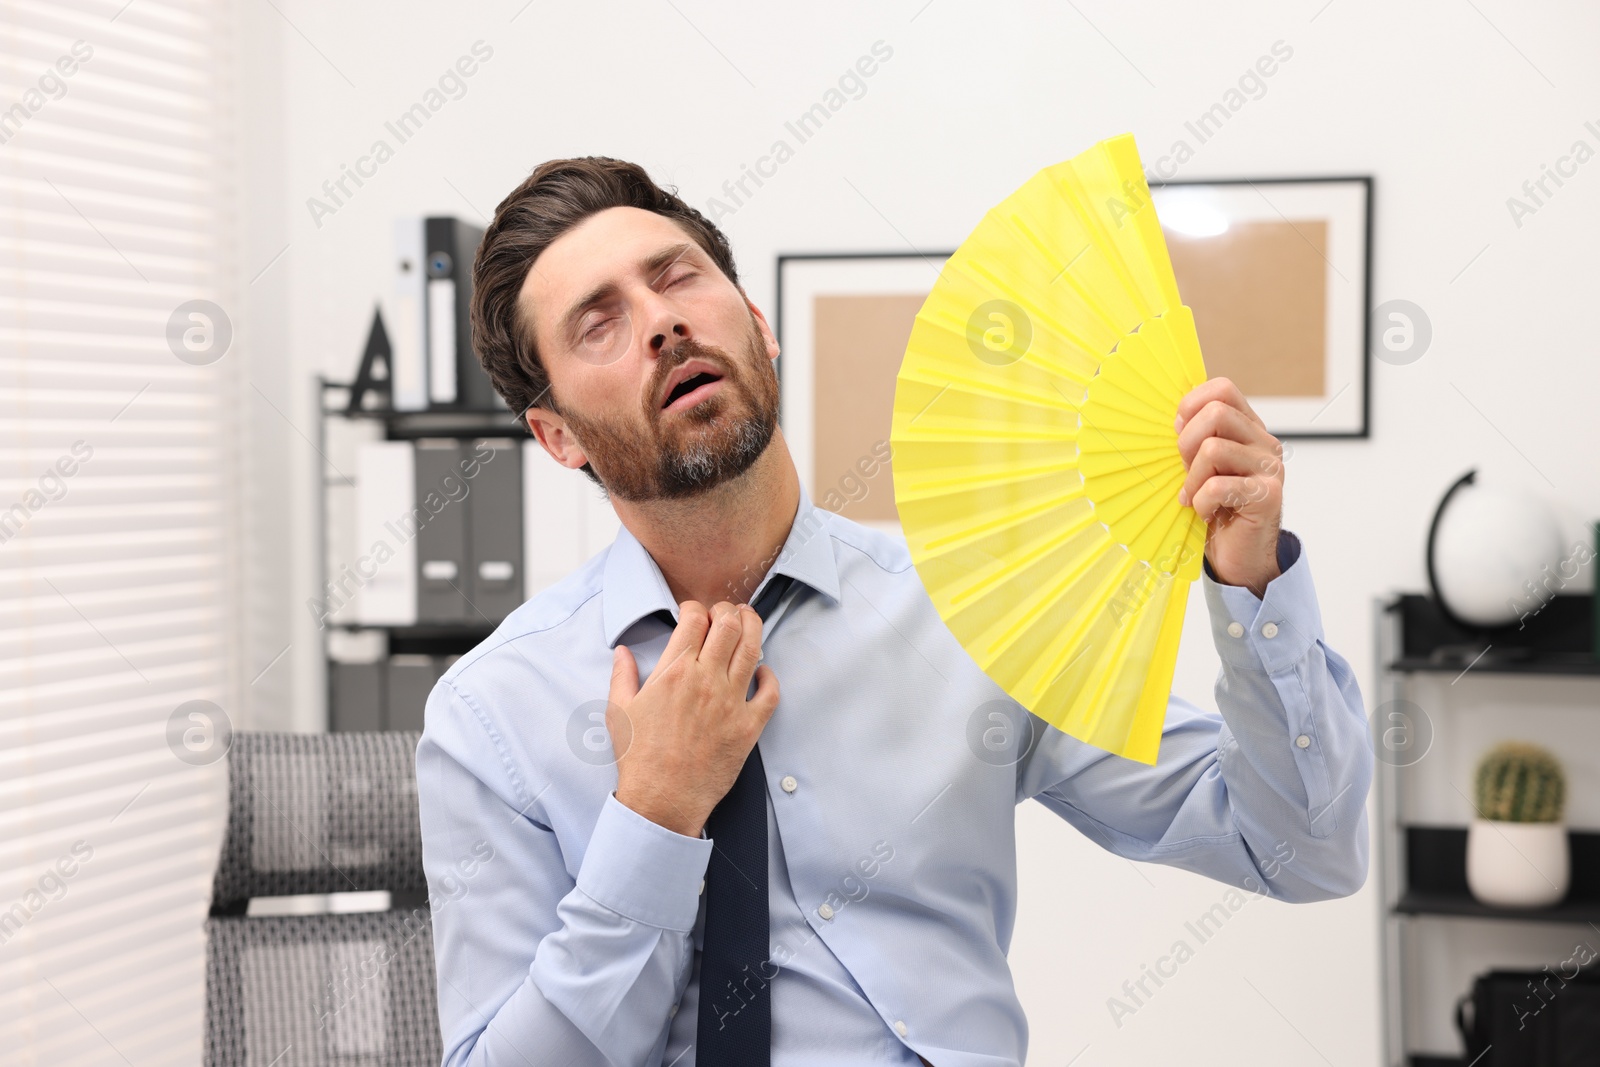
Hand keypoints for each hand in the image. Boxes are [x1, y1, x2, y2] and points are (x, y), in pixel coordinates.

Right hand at [608, 600, 779, 837]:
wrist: (662, 799)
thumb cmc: (638, 758)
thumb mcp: (620, 711)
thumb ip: (622, 676)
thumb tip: (623, 651)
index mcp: (673, 672)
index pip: (694, 619)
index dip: (696, 608)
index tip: (693, 613)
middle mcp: (705, 680)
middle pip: (728, 625)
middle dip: (727, 610)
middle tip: (724, 612)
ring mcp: (730, 702)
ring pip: (753, 649)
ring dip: (753, 627)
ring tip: (748, 621)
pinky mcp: (748, 726)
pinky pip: (770, 692)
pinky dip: (770, 676)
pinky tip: (763, 672)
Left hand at [1175, 377, 1283, 597]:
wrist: (1239, 556)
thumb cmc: (1216, 509)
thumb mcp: (1200, 468)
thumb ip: (1195, 440)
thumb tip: (1176, 418)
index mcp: (1249, 429)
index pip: (1223, 389)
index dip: (1191, 405)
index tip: (1180, 435)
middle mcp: (1265, 443)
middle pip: (1216, 413)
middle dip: (1187, 444)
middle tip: (1187, 473)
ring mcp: (1270, 469)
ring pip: (1213, 450)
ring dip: (1192, 480)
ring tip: (1196, 498)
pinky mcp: (1268, 496)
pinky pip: (1217, 487)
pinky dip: (1201, 503)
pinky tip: (1207, 513)